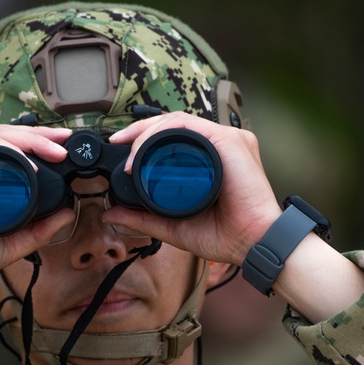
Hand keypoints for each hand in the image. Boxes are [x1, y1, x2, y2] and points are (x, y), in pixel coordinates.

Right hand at [0, 125, 75, 333]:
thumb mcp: (10, 243)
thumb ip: (39, 231)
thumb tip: (68, 215)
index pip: (10, 149)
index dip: (38, 144)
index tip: (62, 148)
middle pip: (6, 136)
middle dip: (40, 134)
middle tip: (65, 139)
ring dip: (29, 139)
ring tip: (54, 148)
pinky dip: (6, 150)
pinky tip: (27, 160)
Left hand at [105, 113, 282, 266]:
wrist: (252, 243)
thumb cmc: (225, 235)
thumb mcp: (173, 226)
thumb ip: (143, 218)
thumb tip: (111, 214)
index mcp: (210, 158)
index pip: (173, 135)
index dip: (143, 136)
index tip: (120, 147)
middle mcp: (218, 144)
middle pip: (172, 123)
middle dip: (140, 129)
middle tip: (118, 142)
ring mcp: (226, 140)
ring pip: (178, 121)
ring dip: (148, 132)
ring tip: (130, 153)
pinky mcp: (230, 142)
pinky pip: (190, 126)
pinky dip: (164, 133)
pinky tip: (147, 149)